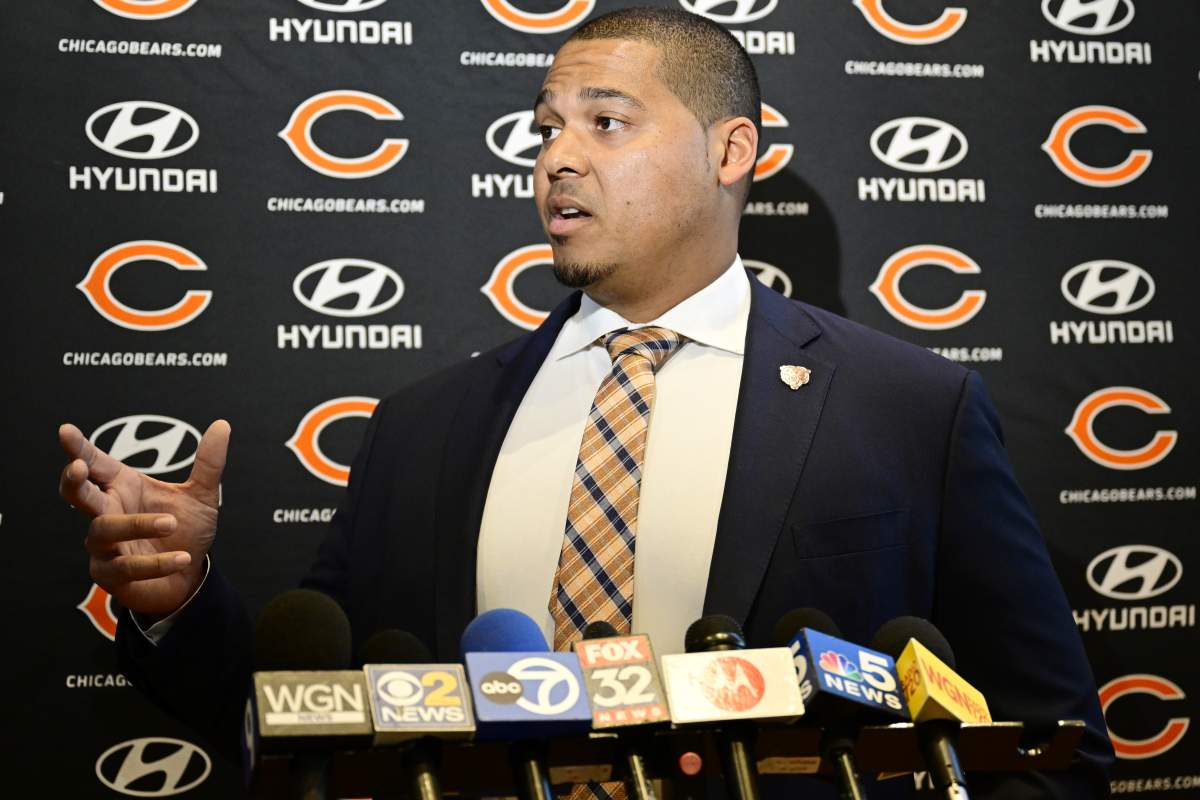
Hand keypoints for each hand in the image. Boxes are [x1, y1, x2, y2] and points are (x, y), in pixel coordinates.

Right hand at [59, 420, 229, 617]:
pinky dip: (156, 562)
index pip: (95, 462)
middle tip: (79, 468)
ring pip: (105, 530)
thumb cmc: (185, 530)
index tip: (65, 430)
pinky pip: (127, 567)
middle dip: (75, 481)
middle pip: (79, 495)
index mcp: (122, 486)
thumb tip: (222, 425)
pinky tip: (182, 558)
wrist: (189, 576)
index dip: (79, 447)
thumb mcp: (202, 496)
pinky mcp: (110, 575)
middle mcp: (107, 512)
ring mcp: (104, 545)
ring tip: (171, 523)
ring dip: (137, 524)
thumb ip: (209, 464)